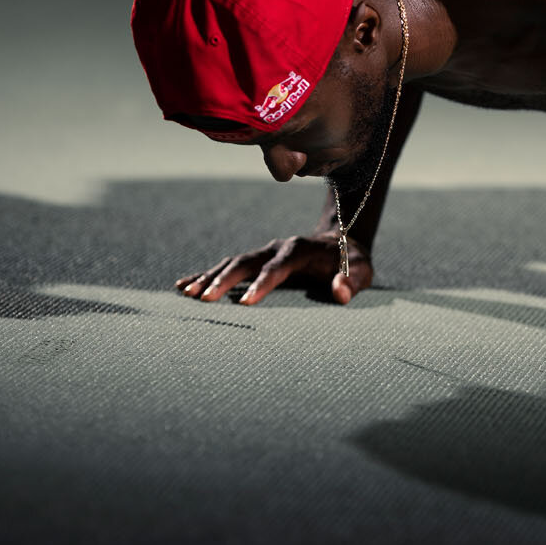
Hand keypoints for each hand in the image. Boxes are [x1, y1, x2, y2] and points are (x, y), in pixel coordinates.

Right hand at [175, 232, 372, 305]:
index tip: (246, 303)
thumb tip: (339, 294)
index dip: (262, 284)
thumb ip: (352, 281)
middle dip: (224, 280)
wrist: (343, 241)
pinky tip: (184, 285)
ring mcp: (264, 251)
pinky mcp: (257, 259)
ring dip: (208, 277)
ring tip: (185, 293)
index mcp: (300, 250)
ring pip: (231, 262)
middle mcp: (277, 247)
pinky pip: (228, 266)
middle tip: (204, 299)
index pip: (278, 267)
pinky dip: (206, 274)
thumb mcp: (361, 271)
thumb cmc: (353, 262)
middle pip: (246, 261)